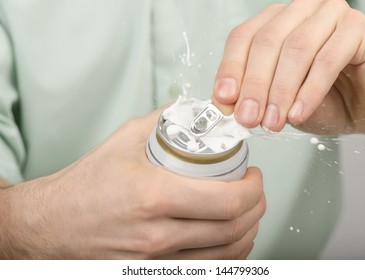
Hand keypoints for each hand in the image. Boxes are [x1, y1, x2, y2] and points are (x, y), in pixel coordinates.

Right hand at [0, 108, 264, 258]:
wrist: (53, 224)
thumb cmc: (86, 184)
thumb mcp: (126, 139)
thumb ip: (168, 121)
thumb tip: (201, 111)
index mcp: (154, 197)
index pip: (227, 201)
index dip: (252, 189)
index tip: (253, 175)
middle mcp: (158, 235)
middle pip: (234, 230)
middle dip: (257, 207)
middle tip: (254, 190)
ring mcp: (157, 261)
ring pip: (226, 255)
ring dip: (248, 231)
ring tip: (246, 211)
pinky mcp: (154, 273)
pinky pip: (207, 269)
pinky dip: (228, 254)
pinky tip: (229, 238)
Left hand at [213, 0, 364, 133]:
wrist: (363, 108)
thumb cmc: (322, 100)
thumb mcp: (276, 102)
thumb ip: (251, 98)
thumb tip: (225, 103)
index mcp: (275, 23)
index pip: (242, 38)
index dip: (231, 69)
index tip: (225, 99)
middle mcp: (299, 13)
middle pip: (267, 42)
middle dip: (255, 85)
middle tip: (248, 117)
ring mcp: (329, 15)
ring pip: (296, 49)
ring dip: (280, 91)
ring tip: (273, 121)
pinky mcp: (356, 28)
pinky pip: (327, 59)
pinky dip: (309, 90)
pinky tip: (299, 113)